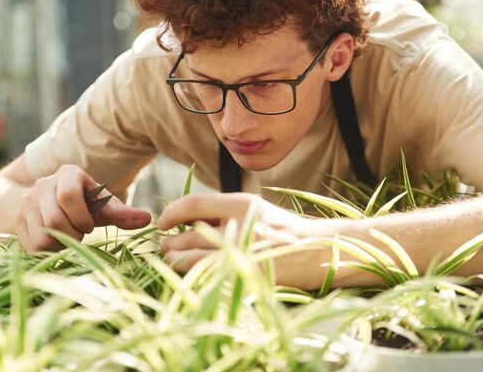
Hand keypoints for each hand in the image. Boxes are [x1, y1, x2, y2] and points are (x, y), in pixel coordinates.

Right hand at [15, 164, 150, 251]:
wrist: (48, 204)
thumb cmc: (85, 205)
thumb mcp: (103, 207)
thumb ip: (122, 214)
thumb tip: (148, 220)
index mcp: (68, 174)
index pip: (67, 195)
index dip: (81, 217)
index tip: (89, 225)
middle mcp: (43, 183)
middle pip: (55, 220)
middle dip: (72, 234)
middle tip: (79, 232)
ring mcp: (26, 201)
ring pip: (43, 236)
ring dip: (61, 243)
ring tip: (68, 235)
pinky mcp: (16, 220)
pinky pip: (31, 245)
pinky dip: (48, 249)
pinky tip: (55, 240)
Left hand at [158, 192, 332, 288]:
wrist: (318, 251)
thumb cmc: (283, 230)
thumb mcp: (255, 209)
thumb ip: (224, 211)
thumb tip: (185, 218)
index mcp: (242, 203)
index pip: (193, 203)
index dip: (171, 213)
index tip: (163, 222)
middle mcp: (241, 226)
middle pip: (187, 236)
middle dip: (169, 244)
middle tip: (165, 246)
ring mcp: (244, 254)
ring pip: (191, 260)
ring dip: (175, 261)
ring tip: (173, 260)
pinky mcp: (246, 277)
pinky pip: (207, 279)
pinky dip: (193, 278)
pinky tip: (191, 277)